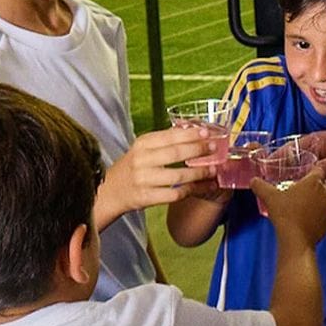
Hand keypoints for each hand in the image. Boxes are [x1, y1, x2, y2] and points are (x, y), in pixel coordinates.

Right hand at [98, 127, 216, 222]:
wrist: (110, 191)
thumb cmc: (132, 168)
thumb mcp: (143, 149)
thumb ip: (165, 140)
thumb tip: (191, 127)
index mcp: (142, 144)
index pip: (170, 136)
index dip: (190, 134)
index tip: (207, 132)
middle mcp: (141, 160)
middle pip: (175, 153)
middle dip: (198, 150)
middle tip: (214, 148)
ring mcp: (144, 180)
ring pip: (178, 175)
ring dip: (199, 173)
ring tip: (213, 170)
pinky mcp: (147, 197)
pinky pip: (176, 194)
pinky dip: (194, 190)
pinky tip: (205, 187)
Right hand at [251, 167, 325, 244]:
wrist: (295, 239)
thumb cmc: (285, 215)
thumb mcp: (269, 197)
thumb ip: (260, 186)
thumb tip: (254, 181)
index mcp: (314, 182)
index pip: (319, 170)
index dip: (311, 171)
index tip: (303, 175)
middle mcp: (325, 193)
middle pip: (323, 184)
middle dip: (315, 185)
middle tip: (301, 189)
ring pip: (325, 199)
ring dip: (316, 199)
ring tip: (302, 204)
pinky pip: (324, 214)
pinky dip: (317, 214)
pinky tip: (305, 218)